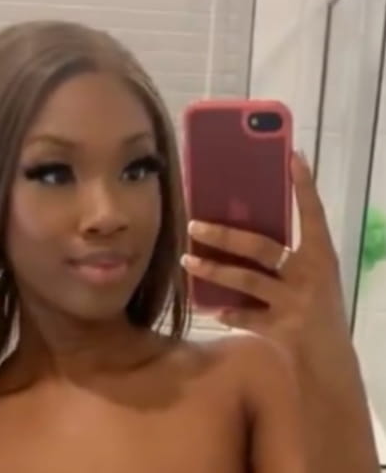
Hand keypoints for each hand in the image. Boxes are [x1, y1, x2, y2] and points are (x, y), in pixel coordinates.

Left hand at [181, 152, 349, 361]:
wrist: (331, 361)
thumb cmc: (322, 310)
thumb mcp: (314, 277)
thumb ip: (289, 256)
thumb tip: (244, 229)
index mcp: (322, 256)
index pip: (314, 214)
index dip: (304, 186)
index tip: (292, 157)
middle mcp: (309, 274)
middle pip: (261, 246)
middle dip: (224, 235)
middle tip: (194, 223)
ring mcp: (295, 302)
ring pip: (246, 279)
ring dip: (213, 270)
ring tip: (187, 260)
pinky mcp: (281, 328)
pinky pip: (246, 317)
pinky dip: (228, 312)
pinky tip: (211, 308)